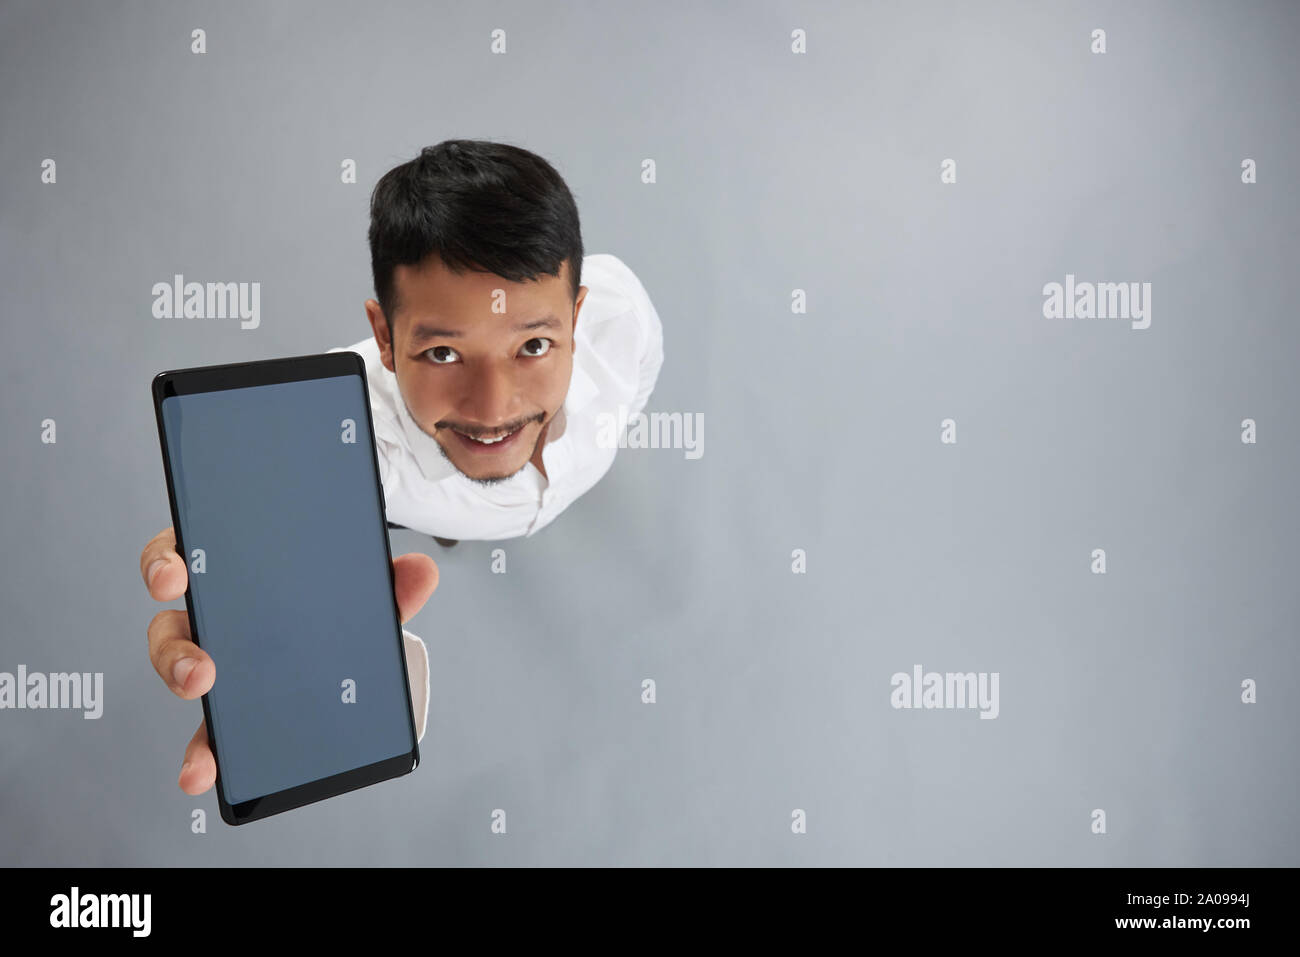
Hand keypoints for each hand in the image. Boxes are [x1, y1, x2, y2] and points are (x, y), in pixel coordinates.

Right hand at [141, 526, 438, 794]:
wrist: (342, 639)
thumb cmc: (331, 602)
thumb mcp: (361, 590)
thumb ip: (390, 583)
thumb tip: (422, 572)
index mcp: (234, 574)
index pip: (186, 556)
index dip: (167, 563)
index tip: (172, 577)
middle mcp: (215, 619)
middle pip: (171, 628)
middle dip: (176, 651)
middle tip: (201, 671)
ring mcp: (218, 663)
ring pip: (180, 676)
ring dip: (184, 697)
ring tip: (204, 722)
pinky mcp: (229, 709)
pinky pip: (206, 731)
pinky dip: (201, 754)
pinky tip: (203, 774)